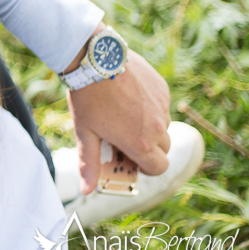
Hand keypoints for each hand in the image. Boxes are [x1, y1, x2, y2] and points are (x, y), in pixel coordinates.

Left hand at [66, 50, 170, 193]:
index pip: (159, 168)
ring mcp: (162, 106)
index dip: (147, 168)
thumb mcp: (85, 132)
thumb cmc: (87, 98)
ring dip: (150, 127)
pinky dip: (150, 107)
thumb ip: (89, 163)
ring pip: (163, 126)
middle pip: (164, 149)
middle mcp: (157, 126)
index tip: (132, 162)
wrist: (95, 59)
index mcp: (140, 142)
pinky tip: (128, 97)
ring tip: (123, 115)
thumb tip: (86, 190)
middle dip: (148, 149)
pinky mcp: (161, 88)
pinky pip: (161, 105)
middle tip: (125, 140)